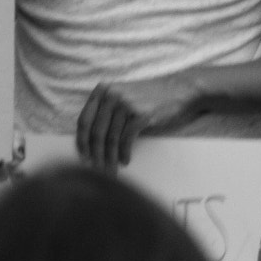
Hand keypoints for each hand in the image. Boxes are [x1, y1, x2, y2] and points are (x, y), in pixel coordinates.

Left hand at [77, 78, 191, 169]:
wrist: (179, 90)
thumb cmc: (150, 97)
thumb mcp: (123, 96)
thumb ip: (106, 111)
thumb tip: (90, 142)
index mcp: (103, 90)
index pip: (84, 120)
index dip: (81, 141)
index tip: (83, 156)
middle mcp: (111, 95)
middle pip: (96, 132)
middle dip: (95, 154)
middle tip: (96, 170)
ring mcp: (125, 103)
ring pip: (110, 138)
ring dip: (110, 158)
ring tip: (111, 171)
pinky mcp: (139, 114)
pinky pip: (126, 139)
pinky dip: (124, 153)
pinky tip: (125, 161)